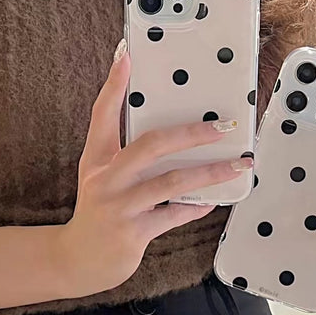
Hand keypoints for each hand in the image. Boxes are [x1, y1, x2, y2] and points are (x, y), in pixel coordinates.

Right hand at [56, 38, 252, 298]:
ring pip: (171, 182)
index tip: (128, 55)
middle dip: (190, 133)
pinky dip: (197, 206)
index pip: (102, 114)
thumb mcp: (101, 175)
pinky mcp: (133, 233)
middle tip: (221, 127)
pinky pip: (174, 215)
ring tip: (238, 165)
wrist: (77, 259)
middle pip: (151, 145)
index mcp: (96, 158)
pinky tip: (215, 200)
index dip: (115, 85)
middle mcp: (105, 178)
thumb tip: (171, 132)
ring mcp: (119, 206)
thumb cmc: (99, 208)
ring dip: (209, 172)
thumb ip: (127, 153)